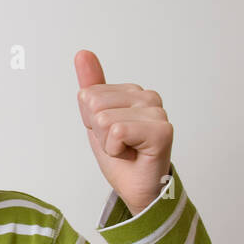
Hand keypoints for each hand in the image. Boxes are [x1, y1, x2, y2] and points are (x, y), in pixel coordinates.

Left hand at [74, 51, 173, 215]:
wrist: (137, 190)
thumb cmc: (122, 158)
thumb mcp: (96, 121)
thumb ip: (91, 86)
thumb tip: (83, 54)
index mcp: (133, 92)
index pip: (88, 95)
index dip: (91, 123)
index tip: (111, 136)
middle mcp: (148, 97)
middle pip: (94, 103)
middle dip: (99, 133)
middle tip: (119, 145)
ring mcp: (157, 112)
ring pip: (103, 118)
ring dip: (108, 143)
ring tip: (126, 150)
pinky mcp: (161, 131)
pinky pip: (117, 131)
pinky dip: (116, 150)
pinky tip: (132, 154)